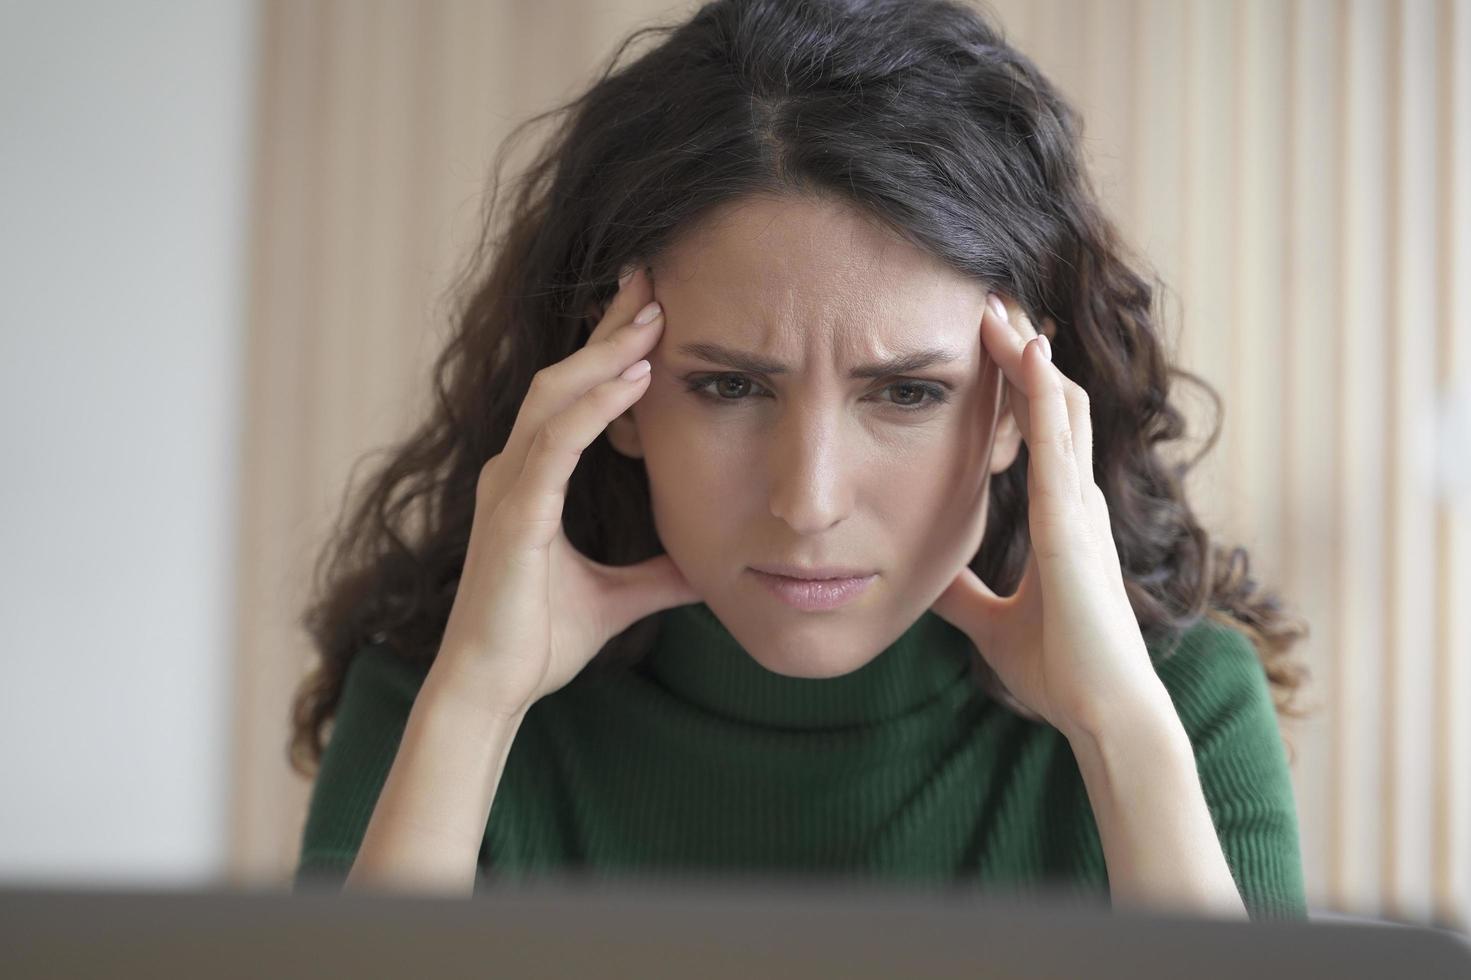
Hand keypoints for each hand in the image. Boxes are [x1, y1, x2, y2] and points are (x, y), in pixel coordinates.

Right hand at [437, 264, 699, 717]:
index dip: (610, 349)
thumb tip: (707, 569)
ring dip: (607, 352)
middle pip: (563, 376)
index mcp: (533, 480)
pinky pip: (556, 443)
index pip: (574, 395)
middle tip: (653, 280)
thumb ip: (658, 576)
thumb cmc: (539, 641)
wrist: (492, 689)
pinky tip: (636, 379)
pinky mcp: (515, 514)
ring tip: (656, 315)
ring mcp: (509, 487)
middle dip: (608, 327)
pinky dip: (597, 406)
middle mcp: (514, 470)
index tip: (654, 310)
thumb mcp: (619, 598)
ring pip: (555, 395)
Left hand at [928, 293, 1163, 739]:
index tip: (990, 347)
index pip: (1043, 433)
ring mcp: (1079, 508)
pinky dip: (1041, 398)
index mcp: (1063, 519)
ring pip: (1060, 409)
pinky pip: (1057, 445)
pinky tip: (1026, 357)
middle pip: (1055, 405)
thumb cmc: (1062, 670)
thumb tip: (929, 578)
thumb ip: (966, 595)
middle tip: (989, 304)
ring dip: (1029, 359)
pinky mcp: (1073, 525)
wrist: (1101, 712)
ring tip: (998, 309)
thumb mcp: (992, 622)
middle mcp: (1076, 501)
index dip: (1021, 387)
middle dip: (1024, 355)